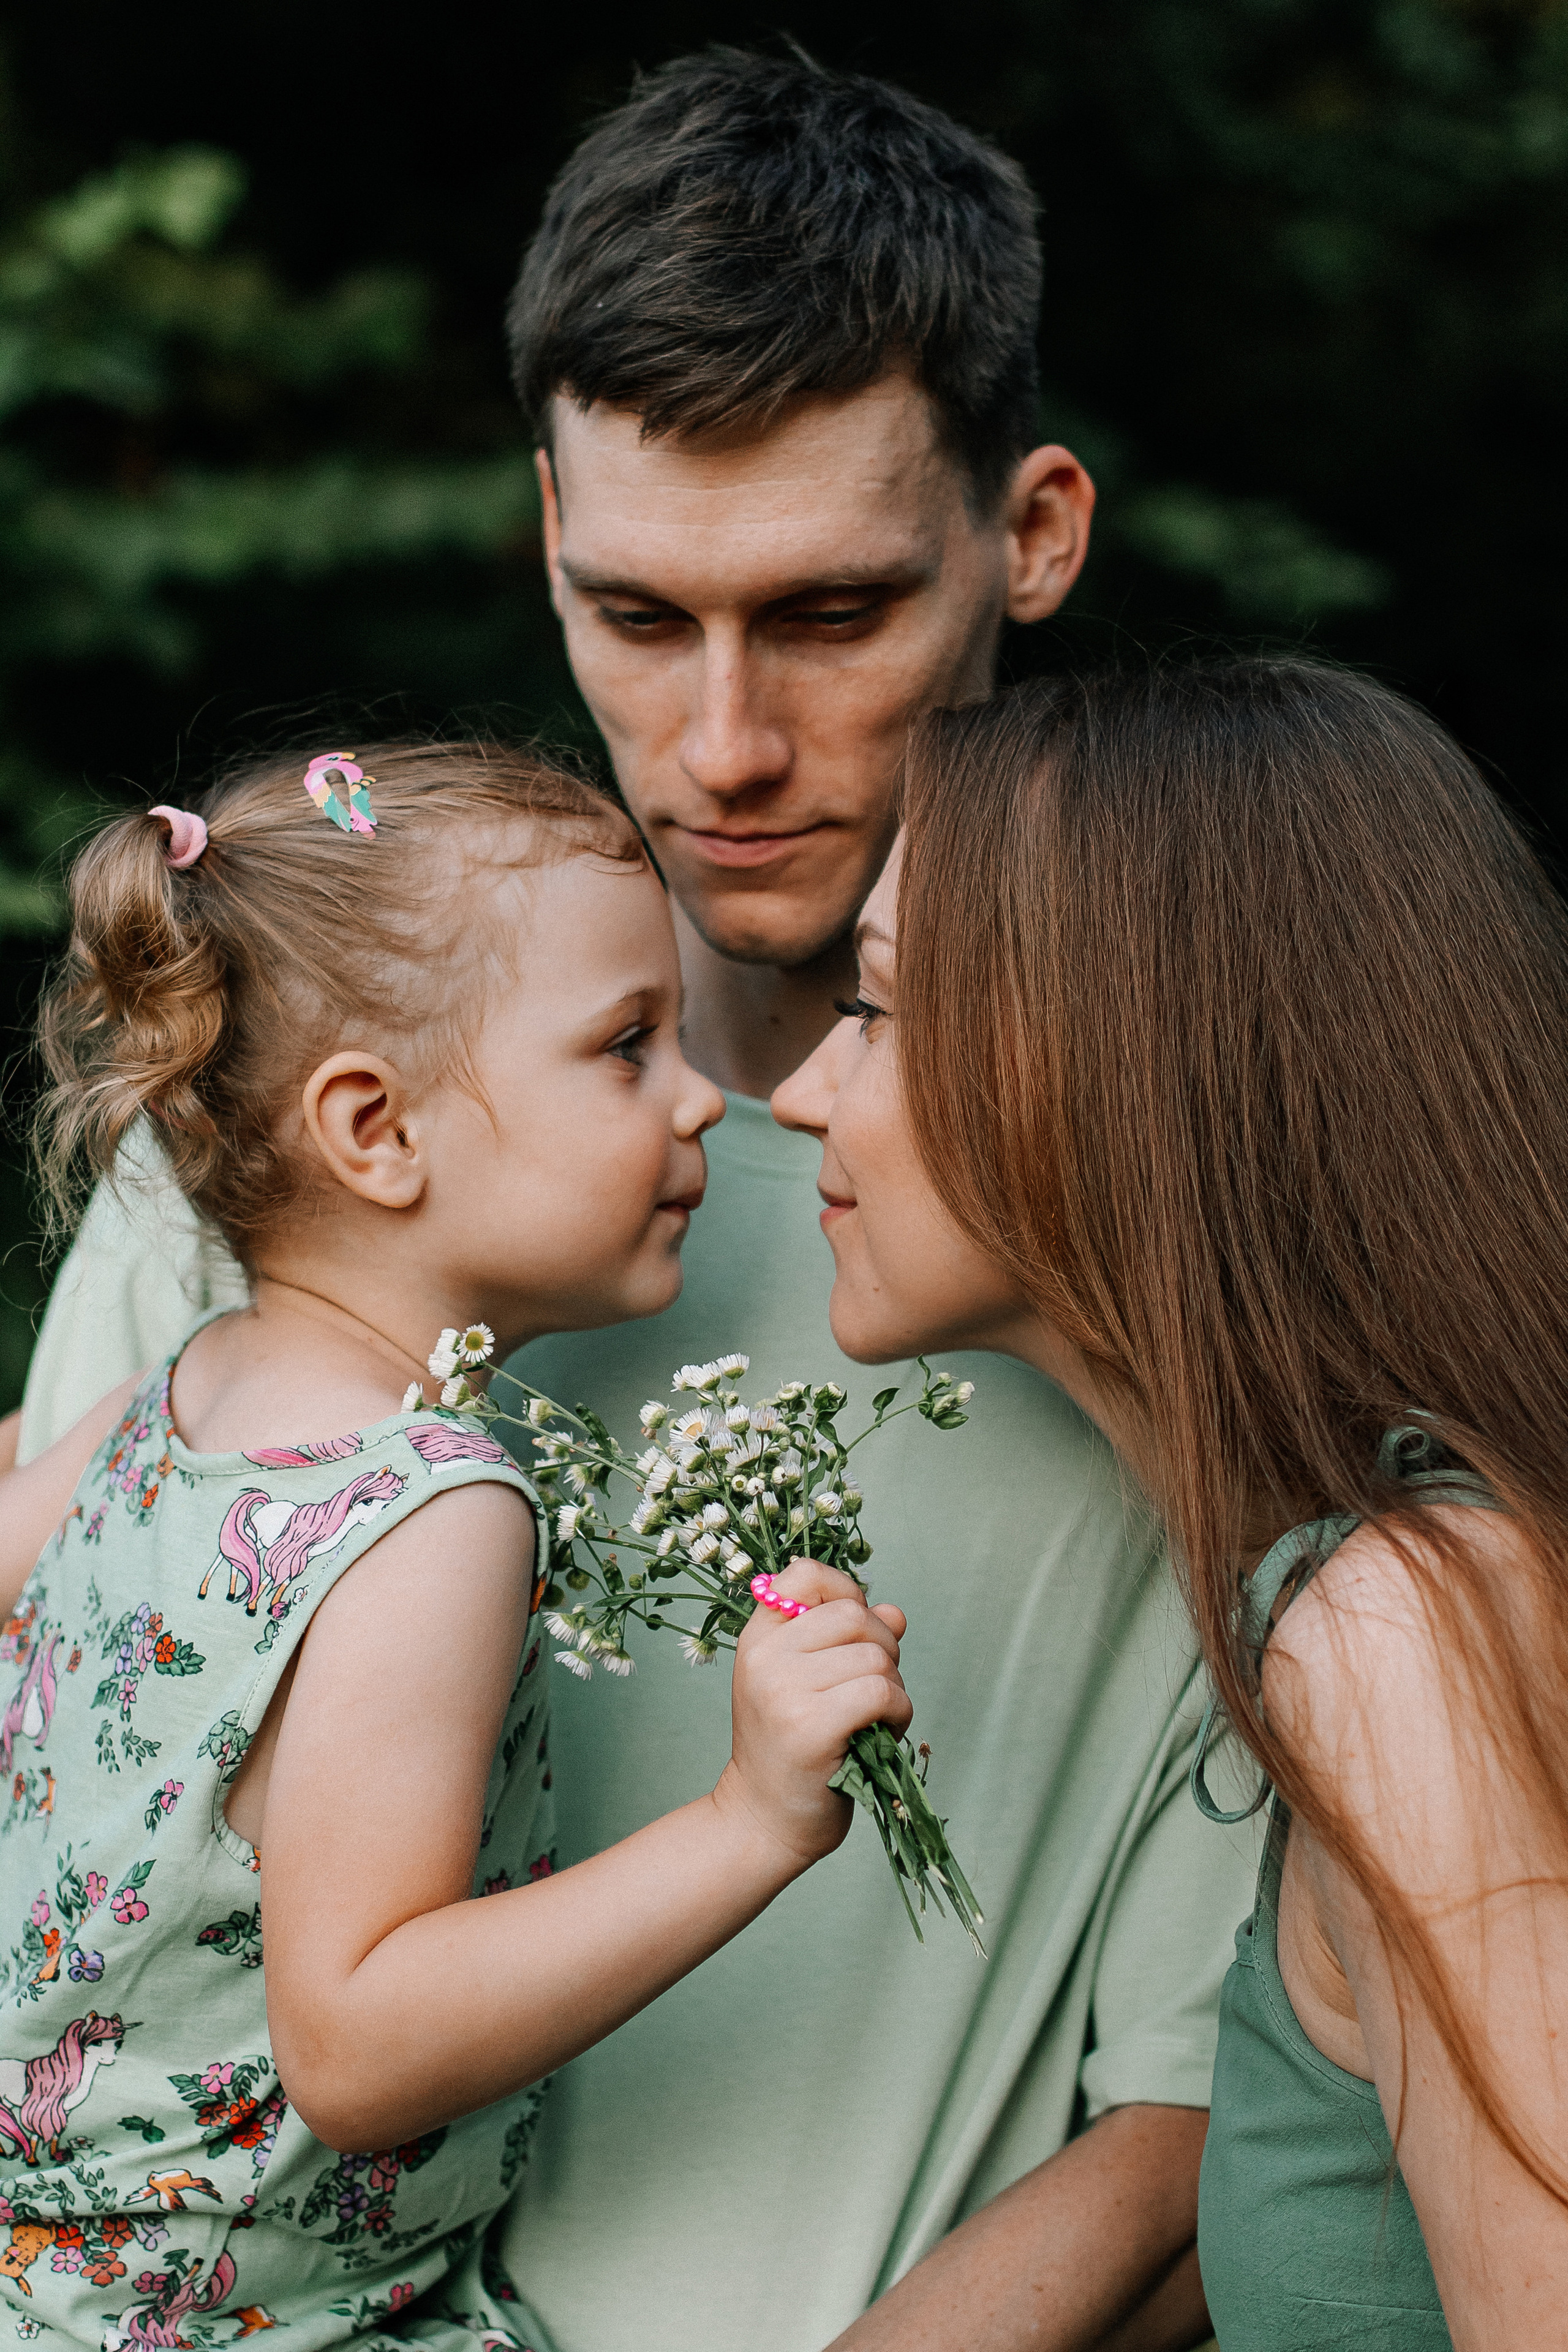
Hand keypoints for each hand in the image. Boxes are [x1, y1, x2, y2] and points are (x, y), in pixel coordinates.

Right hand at [715, 1557, 911, 1866]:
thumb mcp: (805, 1681)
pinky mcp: (812, 1727)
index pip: (805, 1574)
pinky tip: (883, 1734)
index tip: (853, 1631)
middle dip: (882, 1646)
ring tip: (875, 1718)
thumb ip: (846, 1640)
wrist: (763, 1820)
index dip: (845, 1591)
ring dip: (894, 1688)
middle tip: (873, 1687)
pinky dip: (899, 1712)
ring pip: (876, 1657)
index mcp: (757, 1638)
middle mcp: (764, 1658)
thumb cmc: (791, 1749)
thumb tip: (894, 1613)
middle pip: (854, 1615)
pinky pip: (882, 1693)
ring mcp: (784, 1692)